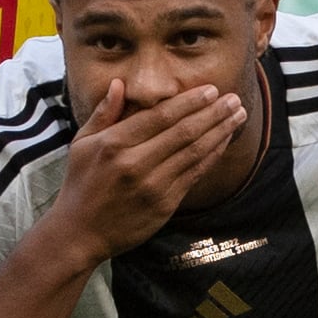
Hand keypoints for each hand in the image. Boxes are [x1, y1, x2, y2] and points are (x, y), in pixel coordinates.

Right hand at [48, 82, 246, 267]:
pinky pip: (195, 174)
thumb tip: (120, 84)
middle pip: (184, 132)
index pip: (160, 116)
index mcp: (114, 144)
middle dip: (213, 113)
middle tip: (233, 98)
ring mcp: (152, 186)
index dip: (189, 101)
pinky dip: (212, 156)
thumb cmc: (80, 183)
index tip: (210, 89)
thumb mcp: (81, 144)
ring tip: (237, 115)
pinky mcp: (164, 205)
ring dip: (220, 131)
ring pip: (194, 152)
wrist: (80, 233)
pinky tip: (224, 141)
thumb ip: (104, 113)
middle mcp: (135, 164)